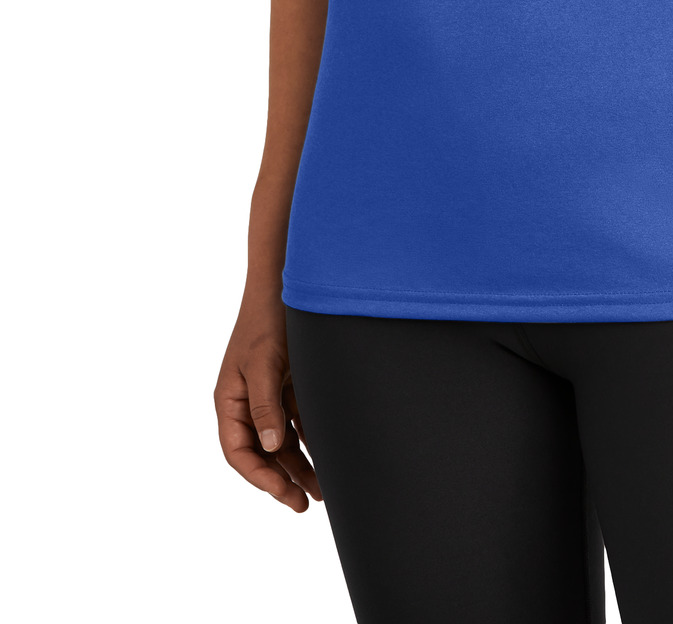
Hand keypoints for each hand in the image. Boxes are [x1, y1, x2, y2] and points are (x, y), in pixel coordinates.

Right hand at [214, 294, 322, 512]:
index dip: (258, 476)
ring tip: (323, 491)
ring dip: (300, 465)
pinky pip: (298, 422)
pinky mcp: (289, 386)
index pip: (238, 451)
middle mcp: (247, 402)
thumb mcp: (263, 362)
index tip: (282, 493)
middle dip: (282, 479)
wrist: (285, 282)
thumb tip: (270, 448)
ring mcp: (269, 395)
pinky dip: (311, 441)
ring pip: (283, 442)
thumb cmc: (266, 319)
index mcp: (230, 400)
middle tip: (305, 503)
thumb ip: (265, 405)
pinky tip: (329, 456)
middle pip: (262, 453)